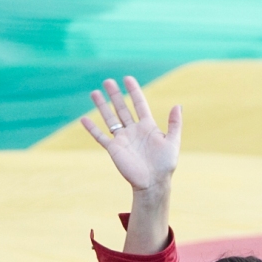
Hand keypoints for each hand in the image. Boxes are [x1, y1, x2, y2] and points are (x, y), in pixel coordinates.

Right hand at [82, 77, 180, 193]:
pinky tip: (83, 119)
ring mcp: (123, 139)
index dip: (134, 91)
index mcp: (148, 126)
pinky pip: (101, 137)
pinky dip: (92, 128)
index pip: (139, 104)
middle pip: (122, 108)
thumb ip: (174, 124)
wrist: (153, 183)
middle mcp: (133, 130)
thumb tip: (177, 105)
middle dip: (115, 95)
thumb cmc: (165, 164)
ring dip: (102, 106)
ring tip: (94, 93)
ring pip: (110, 119)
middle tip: (107, 81)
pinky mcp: (114, 149)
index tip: (127, 78)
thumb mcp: (173, 142)